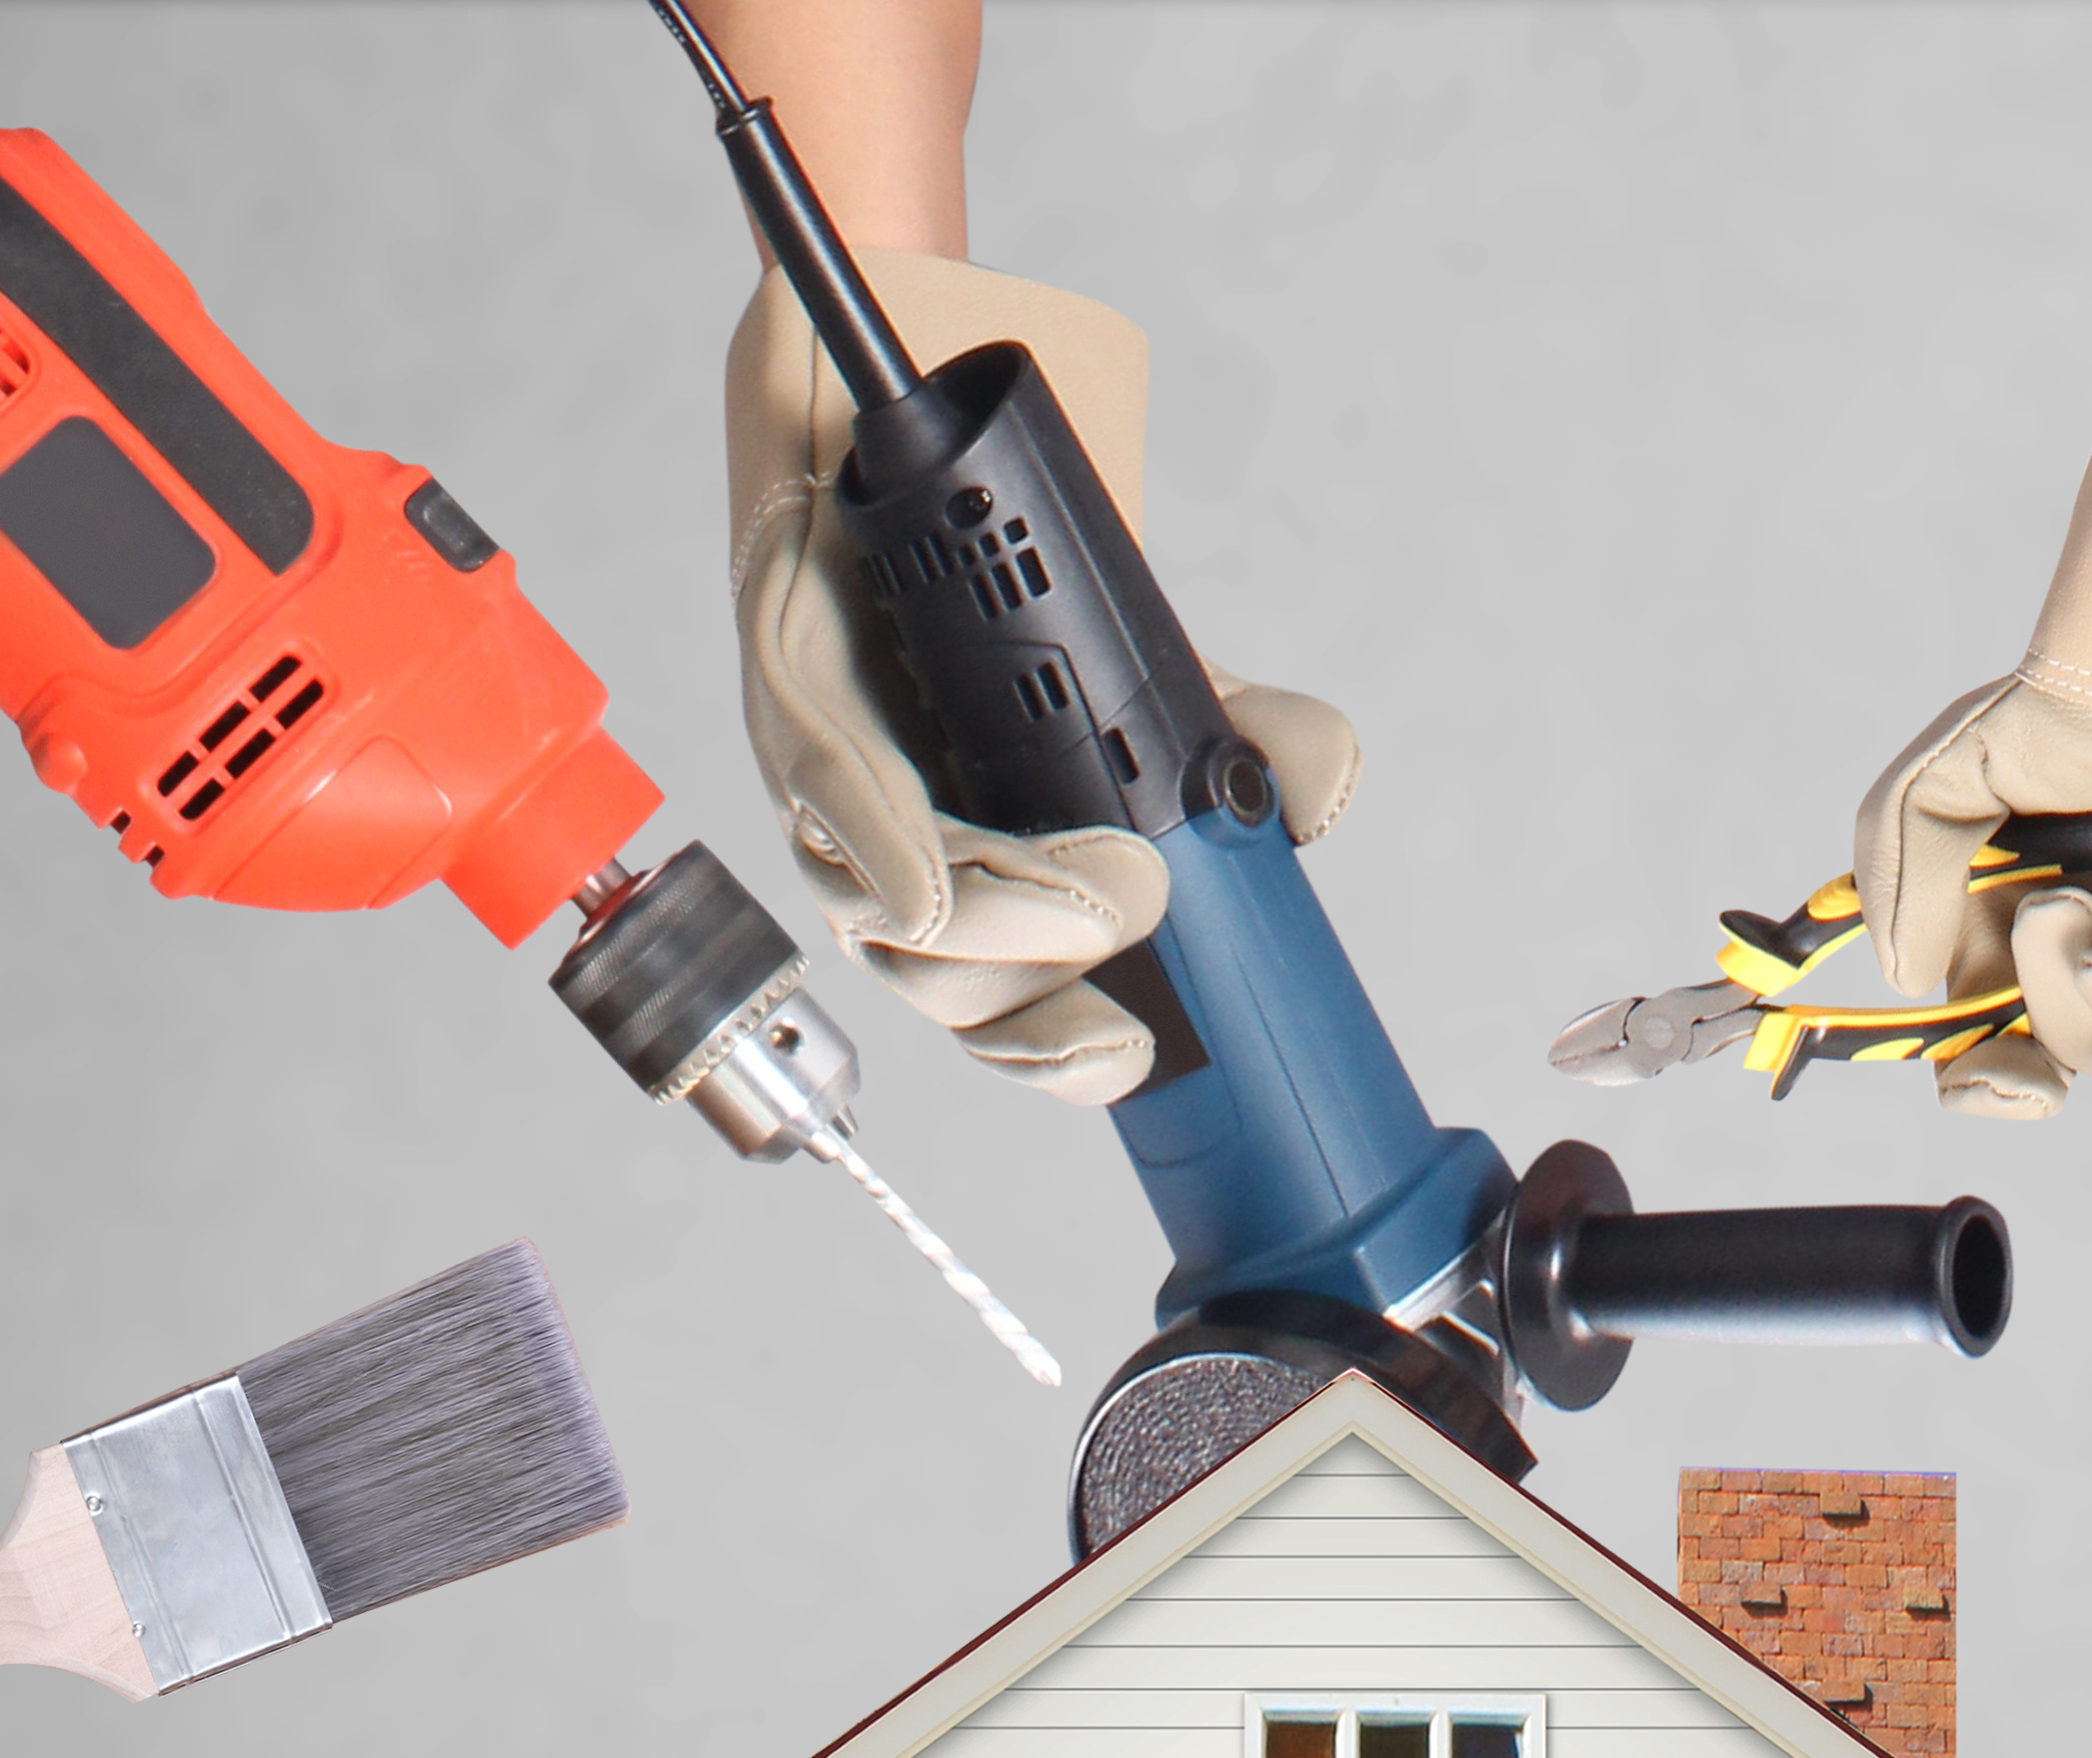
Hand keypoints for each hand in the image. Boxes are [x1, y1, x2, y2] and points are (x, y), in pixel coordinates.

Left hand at [720, 246, 1351, 1106]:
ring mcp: (818, 757)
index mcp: (965, 854)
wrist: (906, 360)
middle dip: (1031, 1003)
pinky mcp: (775, 668)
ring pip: (881, 904)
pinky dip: (878, 843)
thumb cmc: (1003, 525)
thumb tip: (1316, 800)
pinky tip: (923, 884)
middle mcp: (878, 829)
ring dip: (989, 923)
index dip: (1057, 1056)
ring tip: (1095, 892)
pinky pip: (820, 781)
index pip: (1000, 1002)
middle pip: (934, 980)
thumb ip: (1234, 731)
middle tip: (1132, 963)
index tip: (1139, 1062)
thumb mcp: (1141, 643)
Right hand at [1851, 390, 2091, 1130]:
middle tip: (2052, 914)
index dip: (1990, 1080)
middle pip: (2091, 1056)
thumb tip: (1909, 982)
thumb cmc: (2083, 688)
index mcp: (2067, 935)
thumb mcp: (1950, 772)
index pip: (2021, 1046)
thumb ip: (1903, 873)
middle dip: (2058, 1012)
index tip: (1978, 1073)